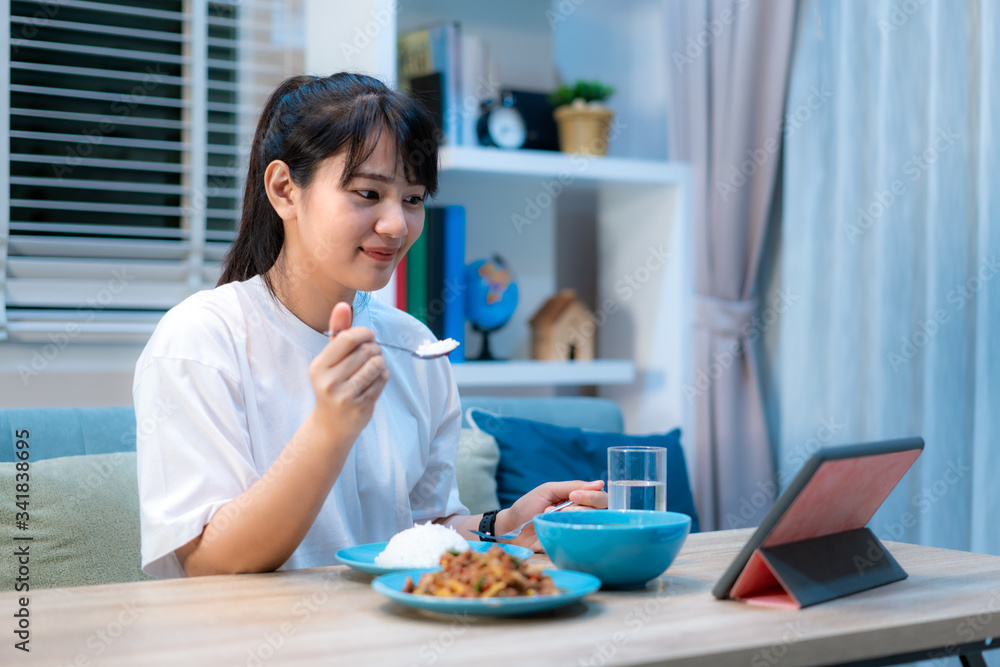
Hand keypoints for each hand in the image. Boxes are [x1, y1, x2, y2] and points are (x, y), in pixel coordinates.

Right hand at [308, 302, 389, 440]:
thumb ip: (337, 331)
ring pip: (376, 365)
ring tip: (375, 366)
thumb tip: (343, 305)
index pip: (348, 338)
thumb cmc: (332, 384)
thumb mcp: (329, 359)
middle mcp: (329, 381)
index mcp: (318, 366)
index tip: (368, 337)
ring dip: (380, 362)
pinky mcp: (360, 407)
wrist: (330, 425)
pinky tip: (376, 380)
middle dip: (374, 348)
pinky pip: (382, 381)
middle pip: (366, 351)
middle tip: (372, 354)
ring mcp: (345, 396)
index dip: (364, 333)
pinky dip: (383, 376)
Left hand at [500, 480, 606, 551]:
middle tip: (564, 509)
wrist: (511, 529)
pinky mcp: (571, 545)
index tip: (573, 496)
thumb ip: (573, 485)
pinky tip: (558, 530)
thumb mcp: (548, 490)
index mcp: (578, 499)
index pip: (600, 497)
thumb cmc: (528, 507)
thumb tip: (600, 484)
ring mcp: (577, 530)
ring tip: (552, 517)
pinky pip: (582, 541)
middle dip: (582, 508)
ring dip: (572, 519)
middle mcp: (582, 515)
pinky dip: (572, 533)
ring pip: (592, 525)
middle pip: (602, 512)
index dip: (592, 496)